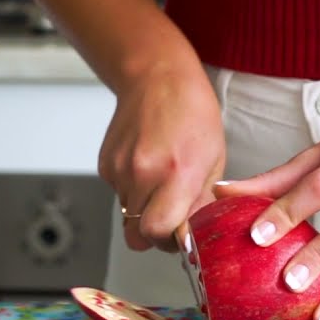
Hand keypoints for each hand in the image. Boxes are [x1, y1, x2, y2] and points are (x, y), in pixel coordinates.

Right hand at [100, 64, 225, 252]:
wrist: (157, 78)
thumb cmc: (191, 112)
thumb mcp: (214, 160)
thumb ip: (202, 202)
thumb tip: (193, 235)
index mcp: (176, 173)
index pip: (159, 232)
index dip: (170, 241)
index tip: (181, 235)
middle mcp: (142, 173)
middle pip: (137, 235)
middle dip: (155, 235)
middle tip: (171, 220)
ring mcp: (119, 169)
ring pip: (127, 218)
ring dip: (144, 211)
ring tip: (161, 182)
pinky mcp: (105, 165)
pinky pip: (118, 196)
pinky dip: (133, 192)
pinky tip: (147, 168)